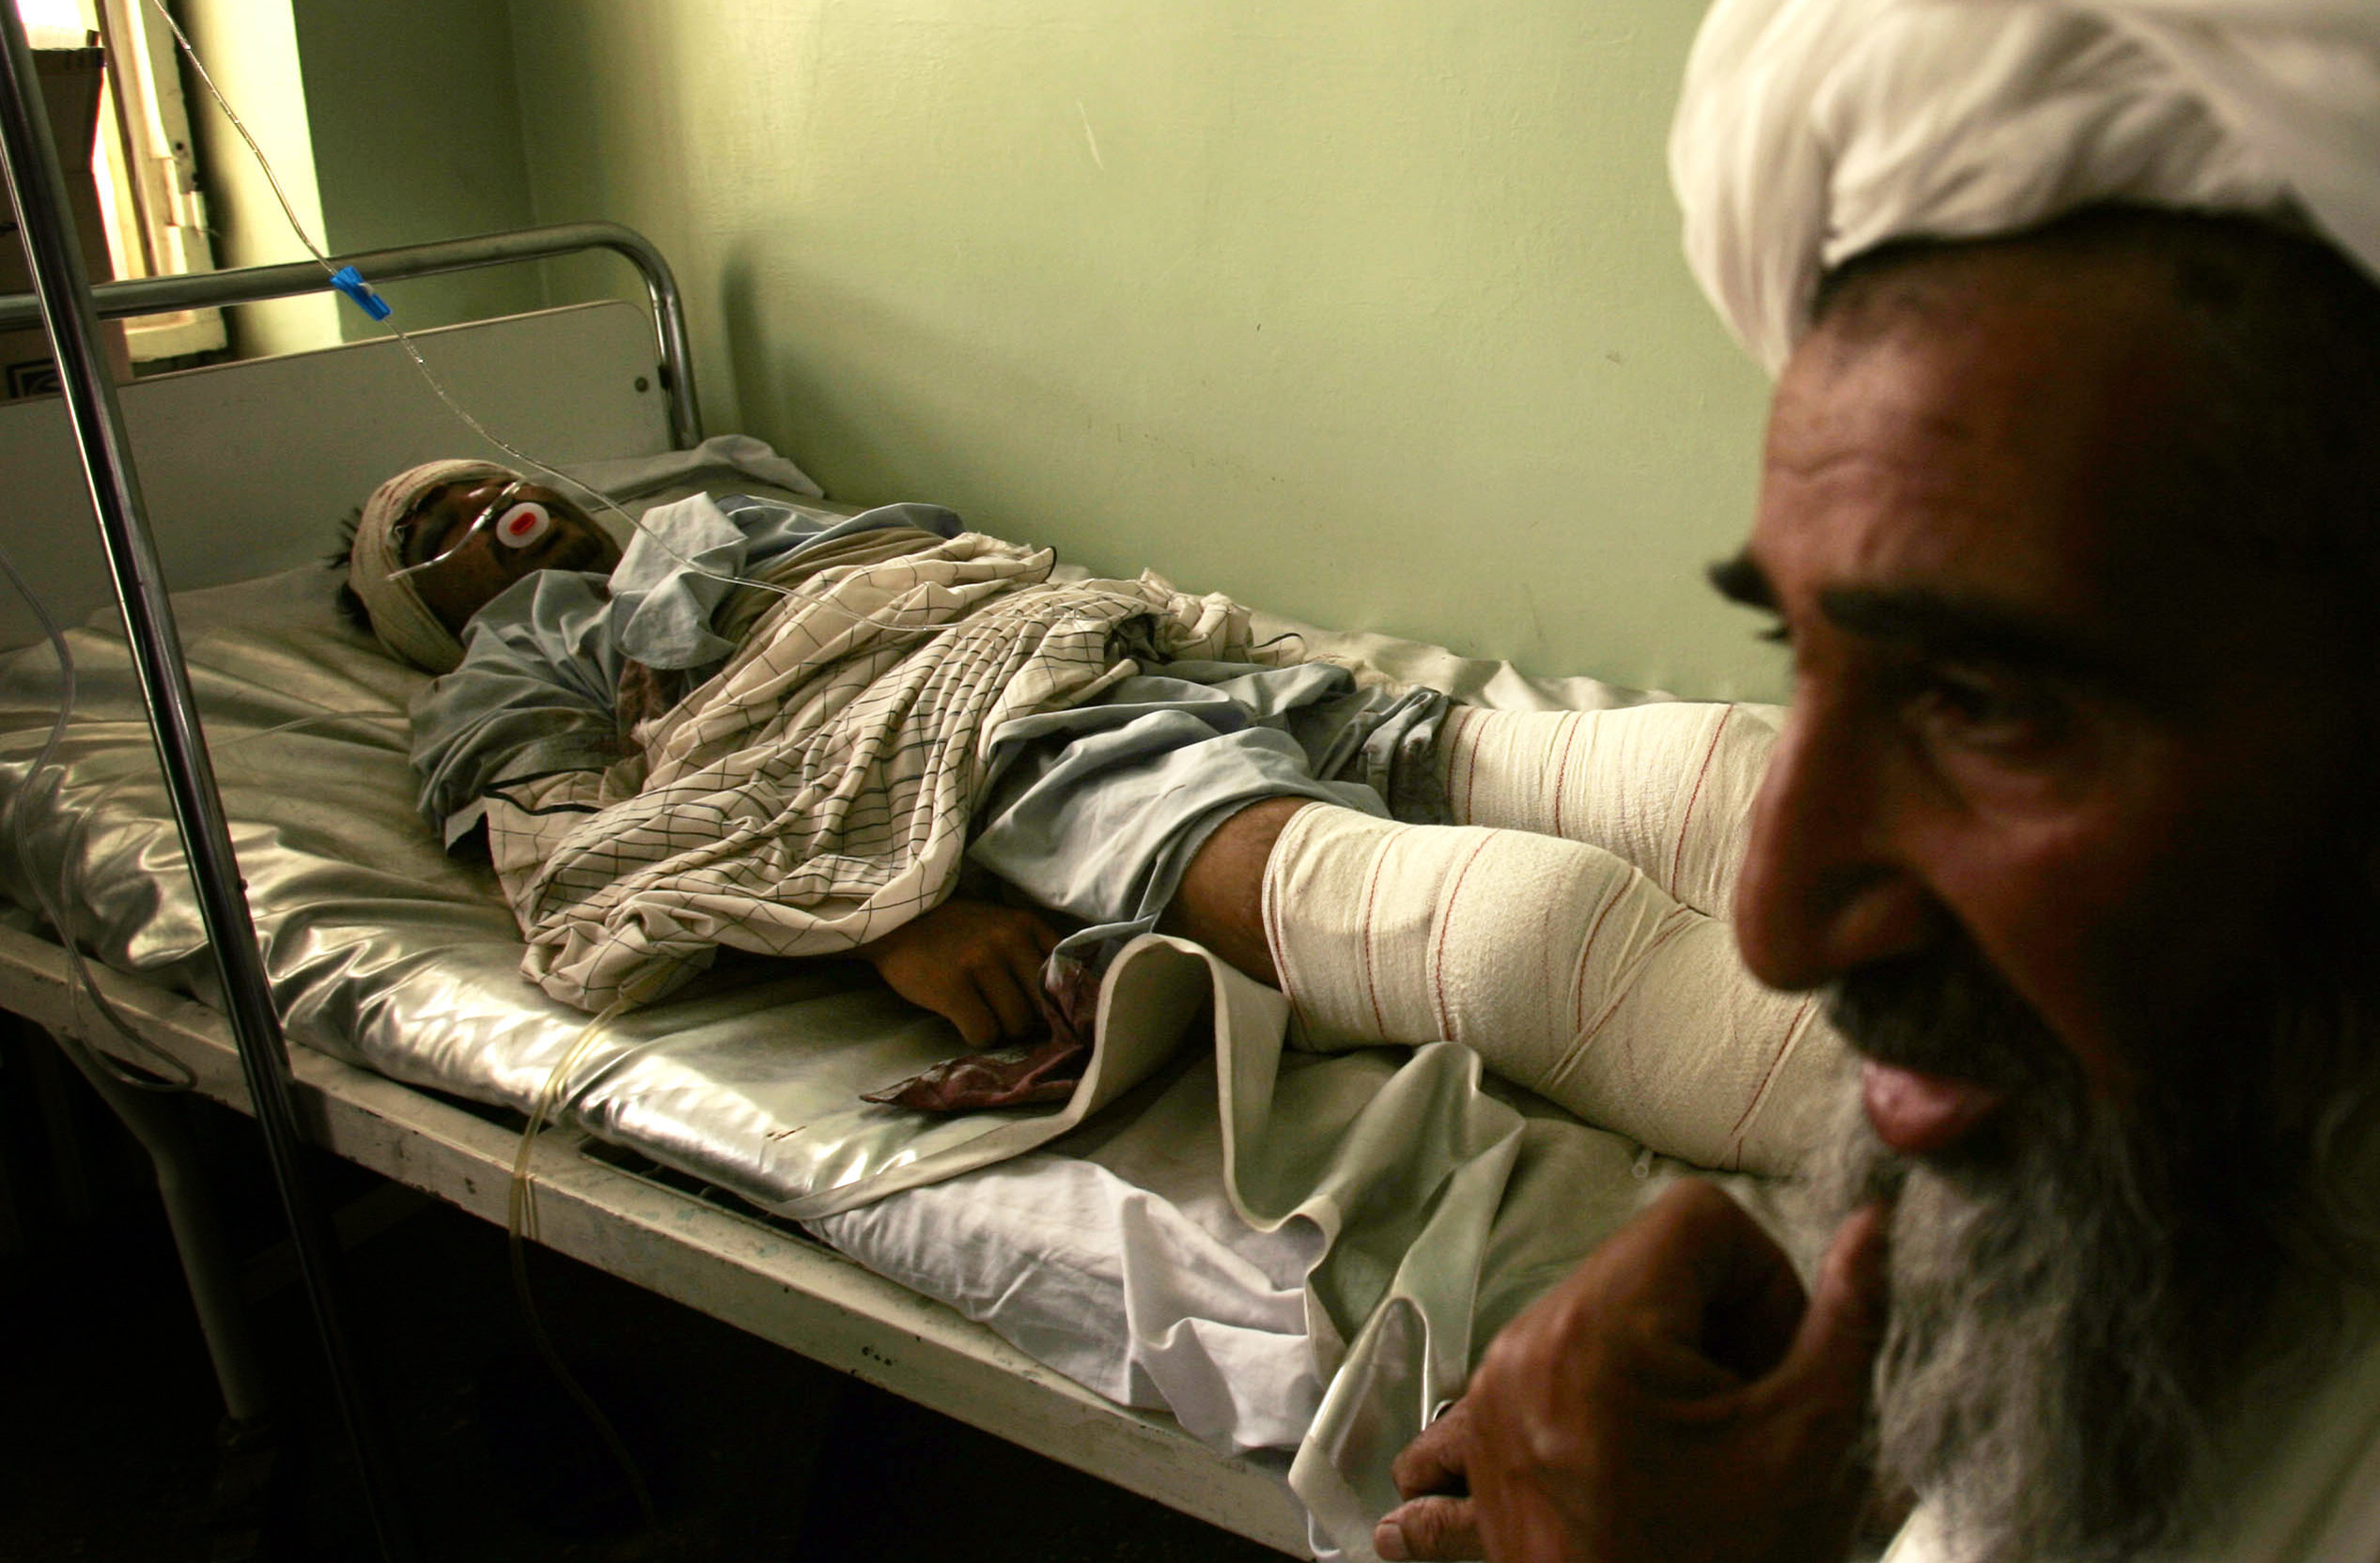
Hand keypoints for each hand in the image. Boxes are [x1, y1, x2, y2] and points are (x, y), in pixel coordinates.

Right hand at [857, 897, 1061, 1046]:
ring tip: (984, 1015)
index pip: (1066, 975)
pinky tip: (964, 1020)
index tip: (1048, 1013)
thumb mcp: (1001, 925)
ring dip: (1002, 1030)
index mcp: (1026, 925)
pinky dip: (977, 1036)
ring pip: (1016, 1024)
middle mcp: (1008, 940)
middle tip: (1007, 1017)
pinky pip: (983, 1033)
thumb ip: (1031, 953)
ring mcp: (980, 962)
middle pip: (1042, 1006)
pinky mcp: (952, 987)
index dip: (1058, 1002)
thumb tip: (1061, 1005)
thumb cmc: (955, 931)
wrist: (897, 920)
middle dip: (1028, 1021)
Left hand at [1376, 1181, 1889, 1562]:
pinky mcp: (1477, 1444)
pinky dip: (1567, 1404)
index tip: (1777, 1362)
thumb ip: (1847, 1321)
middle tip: (1746, 1414)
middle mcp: (1524, 1347)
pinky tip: (1600, 1457)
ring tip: (1692, 1448)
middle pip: (1644, 1266)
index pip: (1699, 1221)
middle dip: (1713, 1324)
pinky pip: (1519, 1381)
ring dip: (1656, 1362)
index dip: (1763, 1281)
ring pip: (1594, 1315)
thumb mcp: (1807, 1443)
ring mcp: (1488, 1397)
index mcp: (1599, 1331)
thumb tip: (1872, 1227)